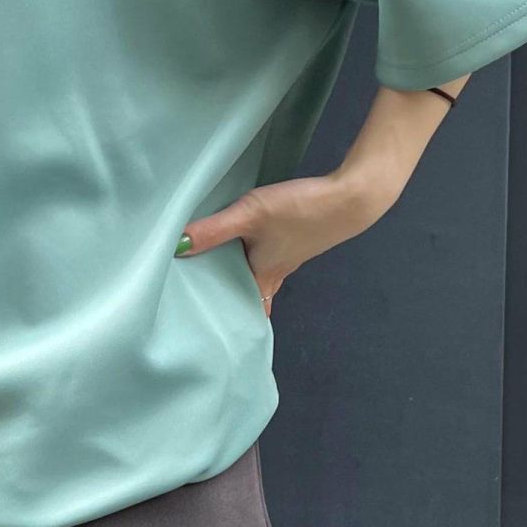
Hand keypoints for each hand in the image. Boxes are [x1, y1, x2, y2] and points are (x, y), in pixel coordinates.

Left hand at [174, 169, 398, 316]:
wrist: (350, 198)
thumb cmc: (299, 211)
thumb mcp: (249, 215)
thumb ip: (213, 229)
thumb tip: (176, 247)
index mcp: (264, 277)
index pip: (243, 312)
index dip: (227, 321)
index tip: (204, 328)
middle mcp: (276, 273)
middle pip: (248, 295)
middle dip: (227, 299)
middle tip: (197, 300)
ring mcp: (287, 256)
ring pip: (256, 275)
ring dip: (237, 277)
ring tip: (209, 275)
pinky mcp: (294, 238)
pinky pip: (266, 255)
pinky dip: (249, 256)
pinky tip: (240, 243)